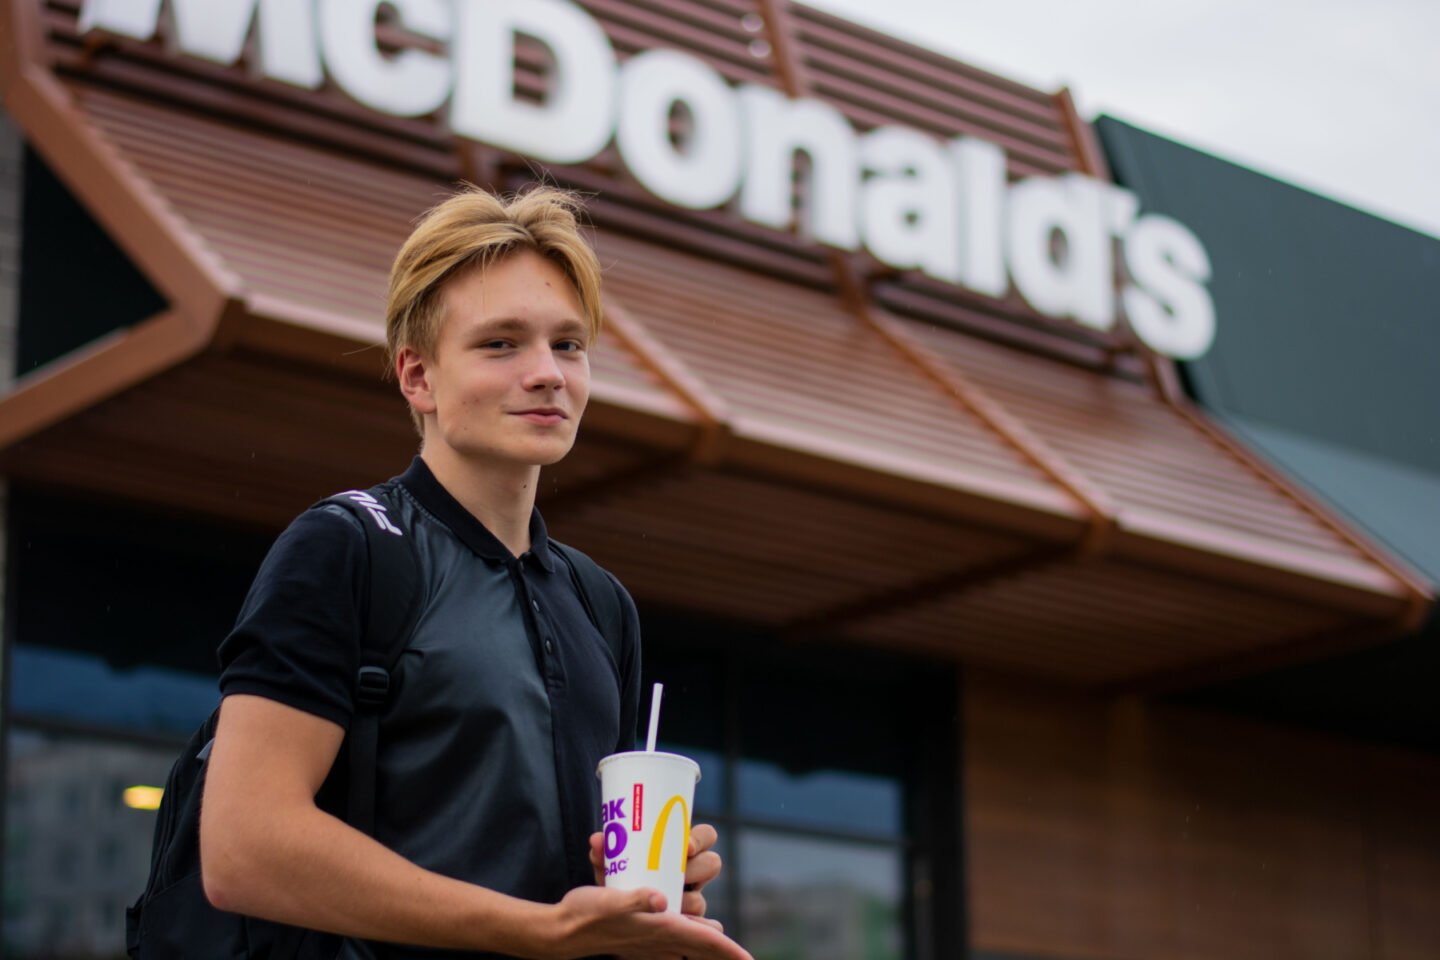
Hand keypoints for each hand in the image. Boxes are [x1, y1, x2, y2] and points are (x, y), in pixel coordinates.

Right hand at [549, 884, 750, 959]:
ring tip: (726, 951)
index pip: (703, 942)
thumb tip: (662, 898)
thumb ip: (635, 900)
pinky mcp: (638, 941)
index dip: (728, 950)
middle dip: (724, 954)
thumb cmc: (586, 914)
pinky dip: (686, 946)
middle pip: (701, 949)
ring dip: (707, 950)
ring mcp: (649, 944)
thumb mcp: (610, 900)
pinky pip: (671, 948)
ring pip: (688, 949)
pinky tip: (689, 938)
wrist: (561, 933)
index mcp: (661, 930)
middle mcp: (660, 940)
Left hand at [589, 823, 722, 918]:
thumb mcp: (610, 865)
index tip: (687, 847)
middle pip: (712, 864)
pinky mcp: (684, 927)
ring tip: (671, 905)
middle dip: (698, 869)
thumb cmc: (617, 880)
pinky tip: (676, 928)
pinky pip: (699, 928)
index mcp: (680, 851)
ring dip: (689, 901)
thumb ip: (605, 853)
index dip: (700, 839)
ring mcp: (689, 900)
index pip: (705, 836)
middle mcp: (691, 873)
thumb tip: (597, 840)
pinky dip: (694, 929)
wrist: (608, 915)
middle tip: (682, 873)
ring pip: (701, 899)